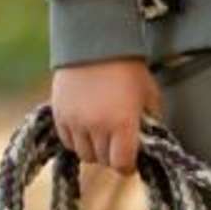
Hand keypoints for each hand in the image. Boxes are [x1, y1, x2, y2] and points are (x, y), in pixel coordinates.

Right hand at [49, 58, 162, 175]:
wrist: (95, 43)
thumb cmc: (128, 68)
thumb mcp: (149, 94)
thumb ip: (150, 121)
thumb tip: (147, 141)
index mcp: (123, 124)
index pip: (123, 165)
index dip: (128, 166)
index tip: (130, 160)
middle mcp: (98, 127)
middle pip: (103, 161)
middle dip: (112, 155)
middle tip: (118, 142)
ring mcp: (76, 122)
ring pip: (84, 154)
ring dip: (94, 148)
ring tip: (101, 133)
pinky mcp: (60, 115)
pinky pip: (68, 142)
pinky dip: (77, 140)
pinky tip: (86, 127)